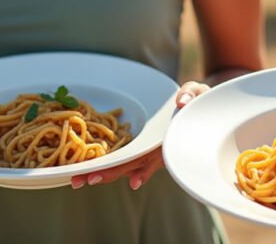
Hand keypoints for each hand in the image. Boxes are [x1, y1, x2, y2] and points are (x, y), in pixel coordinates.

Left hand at [71, 80, 207, 190]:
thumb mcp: (199, 93)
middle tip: (82, 181)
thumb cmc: (199, 101)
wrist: (195, 106)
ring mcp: (146, 149)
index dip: (144, 170)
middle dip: (108, 174)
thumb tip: (182, 101)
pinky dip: (107, 163)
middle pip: (131, 165)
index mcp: (170, 141)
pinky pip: (122, 155)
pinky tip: (89, 172)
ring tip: (76, 180)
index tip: (132, 182)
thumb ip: (192, 94)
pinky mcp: (139, 145)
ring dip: (101, 172)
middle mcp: (156, 149)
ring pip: (122, 163)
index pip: (154, 157)